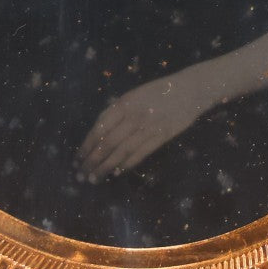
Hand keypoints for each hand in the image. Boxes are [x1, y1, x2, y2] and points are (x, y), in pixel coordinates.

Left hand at [77, 65, 218, 179]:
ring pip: (122, 151)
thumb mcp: (134, 94)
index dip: (87, 144)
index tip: (78, 157)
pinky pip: (140, 154)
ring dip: (106, 167)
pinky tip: (117, 173)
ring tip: (94, 178)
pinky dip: (127, 164)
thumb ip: (117, 111)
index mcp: (124, 103)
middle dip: (92, 160)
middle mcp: (134, 116)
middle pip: (108, 143)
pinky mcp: (161, 137)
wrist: (189, 90)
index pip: (100, 127)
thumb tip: (98, 131)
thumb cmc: (159, 90)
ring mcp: (148, 127)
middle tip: (81, 174)